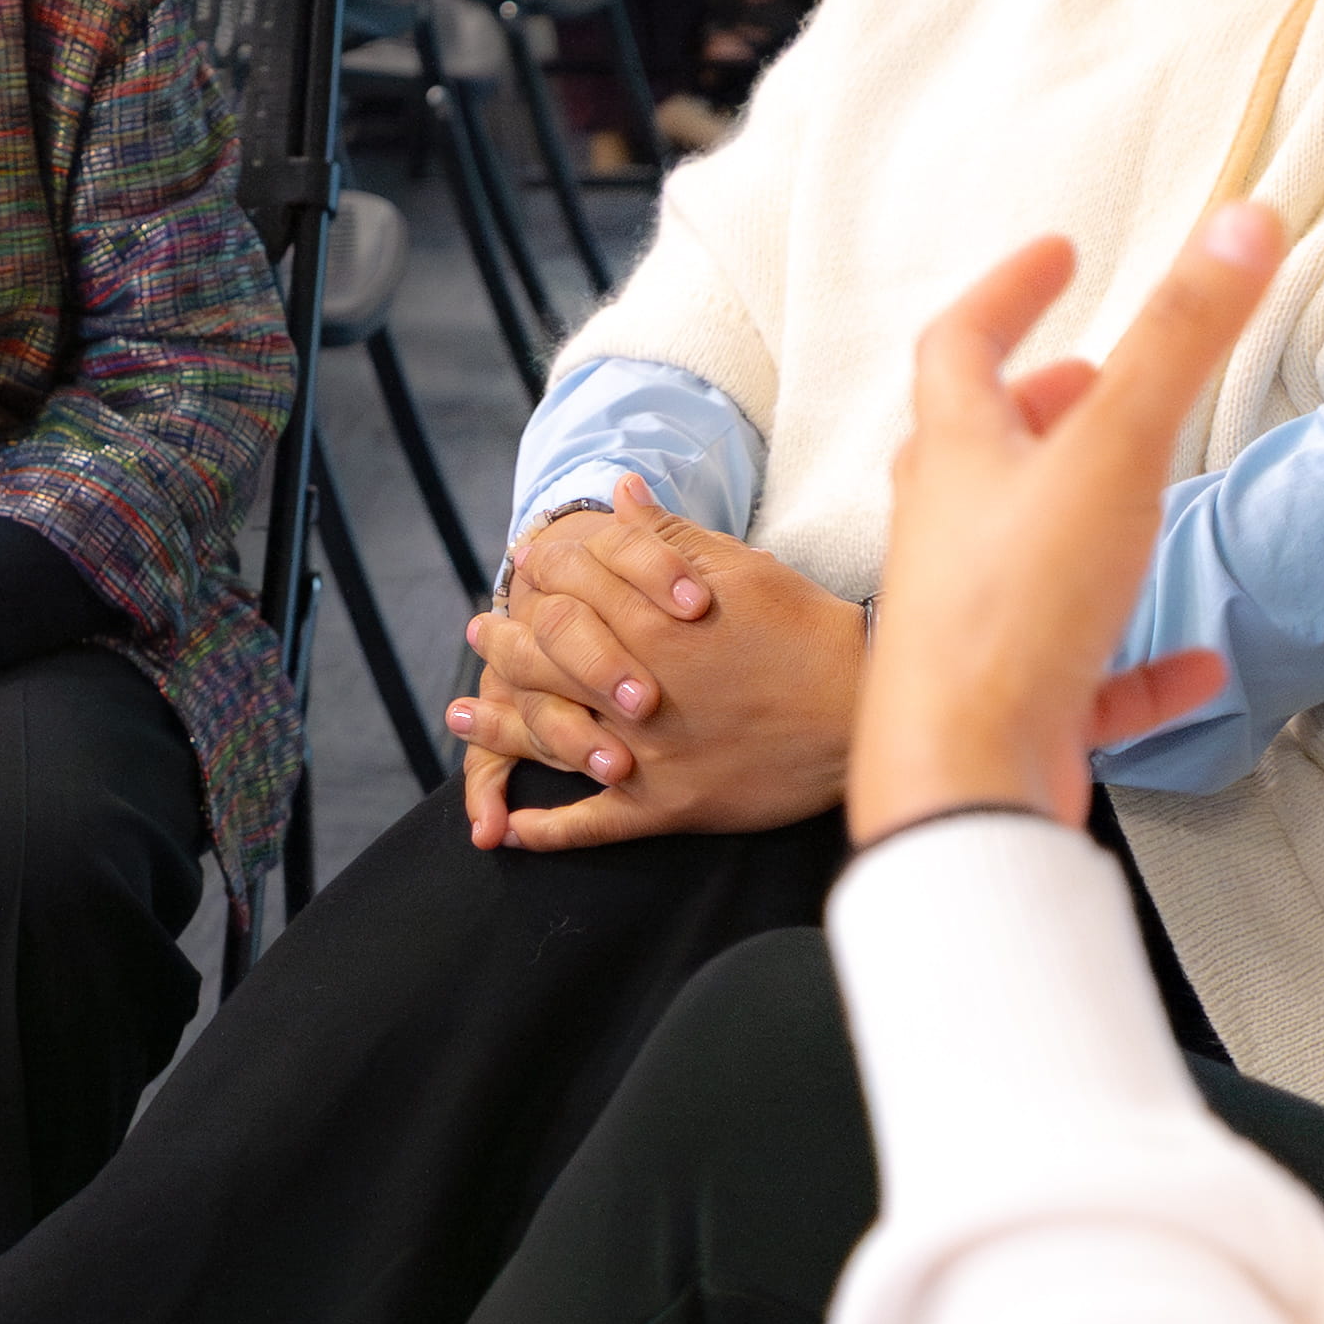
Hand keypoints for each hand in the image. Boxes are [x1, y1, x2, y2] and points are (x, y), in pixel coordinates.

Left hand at [447, 478, 866, 851]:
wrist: (859, 704)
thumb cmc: (803, 627)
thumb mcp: (738, 566)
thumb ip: (666, 536)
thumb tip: (618, 494)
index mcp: (646, 623)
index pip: (563, 600)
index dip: (534, 585)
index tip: (517, 578)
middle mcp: (632, 688)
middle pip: (541, 666)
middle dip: (503, 649)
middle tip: (478, 637)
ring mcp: (646, 753)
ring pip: (550, 741)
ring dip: (499, 729)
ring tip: (463, 718)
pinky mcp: (668, 806)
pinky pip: (592, 822)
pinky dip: (550, 828)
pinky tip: (514, 830)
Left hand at [847, 217, 1262, 847]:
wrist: (966, 782)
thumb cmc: (1017, 610)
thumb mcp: (1115, 453)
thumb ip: (1184, 337)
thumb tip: (1247, 217)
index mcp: (957, 459)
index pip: (961, 344)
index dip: (1008, 291)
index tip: (1058, 254)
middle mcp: (950, 534)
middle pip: (977, 447)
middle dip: (1036, 400)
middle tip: (1091, 375)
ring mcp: (977, 624)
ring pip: (1022, 550)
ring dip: (1078, 513)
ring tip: (1140, 491)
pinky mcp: (1015, 709)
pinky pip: (1084, 672)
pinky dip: (1138, 659)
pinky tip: (1199, 664)